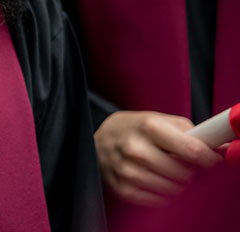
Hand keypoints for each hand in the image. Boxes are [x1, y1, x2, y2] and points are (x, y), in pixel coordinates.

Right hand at [95, 110, 221, 204]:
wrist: (100, 140)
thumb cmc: (135, 129)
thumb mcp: (158, 119)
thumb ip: (190, 132)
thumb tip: (219, 148)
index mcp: (148, 126)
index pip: (192, 150)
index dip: (208, 159)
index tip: (212, 161)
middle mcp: (136, 149)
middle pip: (184, 173)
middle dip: (190, 171)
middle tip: (184, 164)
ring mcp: (127, 171)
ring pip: (173, 189)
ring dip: (177, 184)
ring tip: (169, 172)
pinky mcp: (122, 188)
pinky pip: (158, 201)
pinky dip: (163, 194)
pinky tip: (157, 181)